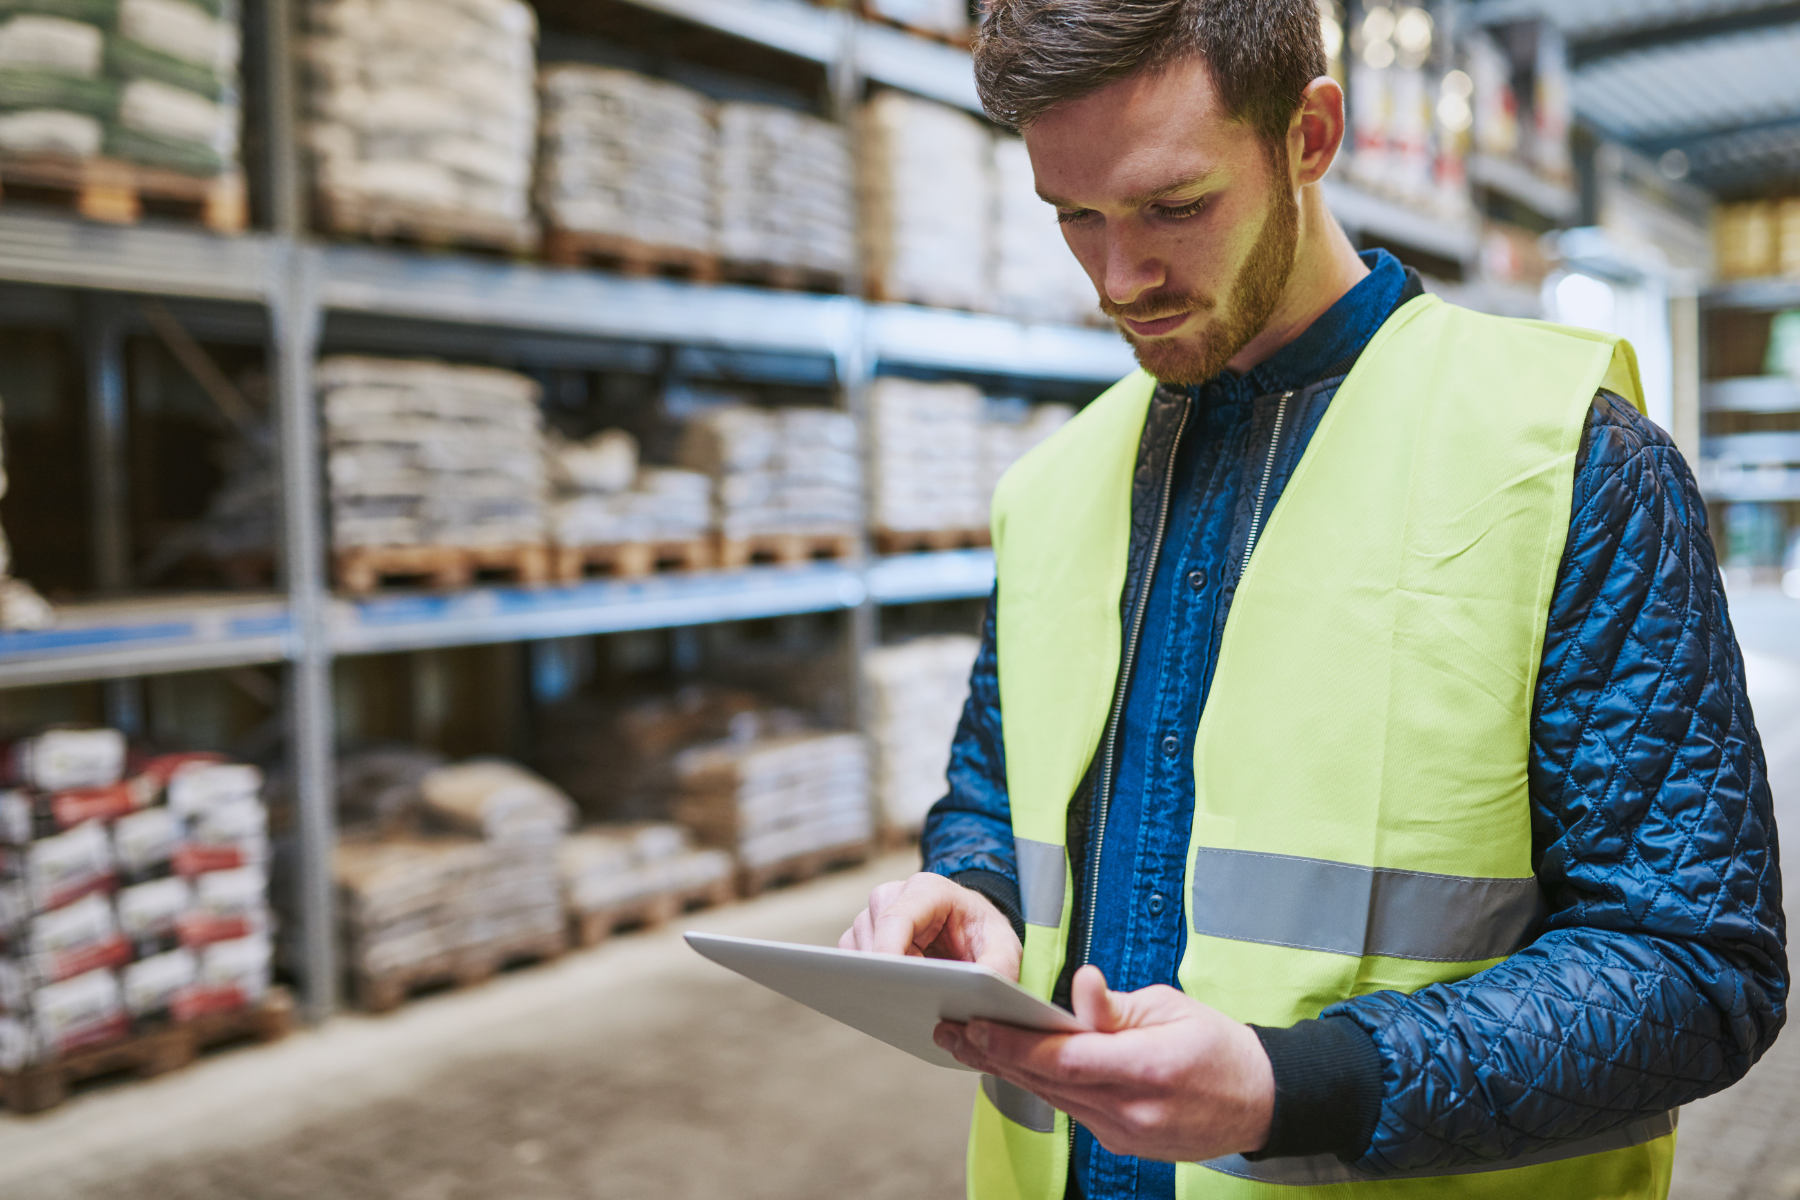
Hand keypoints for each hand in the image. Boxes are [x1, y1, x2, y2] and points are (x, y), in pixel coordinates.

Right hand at [839, 872, 1022, 980]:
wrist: (971, 930)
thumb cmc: (984, 935)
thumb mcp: (1006, 949)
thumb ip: (998, 968)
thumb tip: (975, 994)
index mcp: (927, 889)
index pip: (896, 918)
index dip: (888, 953)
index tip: (892, 987)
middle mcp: (892, 896)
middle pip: (873, 938)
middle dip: (887, 974)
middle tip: (913, 1003)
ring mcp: (873, 917)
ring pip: (858, 954)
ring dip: (880, 980)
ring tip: (913, 998)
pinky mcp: (862, 938)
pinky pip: (852, 965)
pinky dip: (869, 983)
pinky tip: (897, 996)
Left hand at [933, 964, 1273, 1161]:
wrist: (1260, 1102)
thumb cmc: (1218, 1045)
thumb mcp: (1172, 1007)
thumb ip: (1116, 1005)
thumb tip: (1079, 984)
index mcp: (1149, 1068)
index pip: (1067, 1058)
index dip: (1017, 1043)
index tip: (977, 1023)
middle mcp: (1134, 1109)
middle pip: (1049, 1082)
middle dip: (995, 1055)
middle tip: (951, 1029)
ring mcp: (1127, 1133)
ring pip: (1054, 1099)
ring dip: (1007, 1071)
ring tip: (966, 1044)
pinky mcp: (1123, 1143)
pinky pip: (1072, 1111)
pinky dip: (1041, 1086)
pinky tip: (1011, 1065)